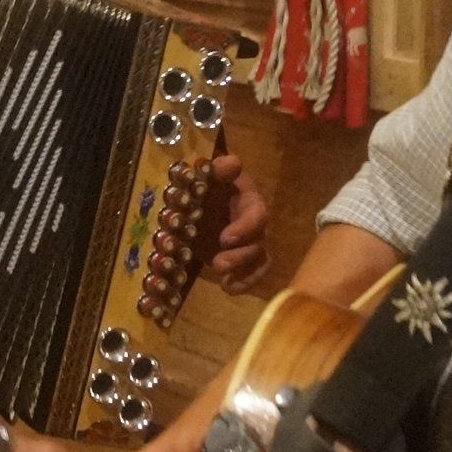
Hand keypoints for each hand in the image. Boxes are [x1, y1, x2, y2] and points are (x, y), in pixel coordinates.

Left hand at [200, 153, 275, 296]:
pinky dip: (243, 283)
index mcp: (248, 199)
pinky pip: (252, 273)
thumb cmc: (202, 184)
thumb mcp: (206, 174)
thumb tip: (234, 162)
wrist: (192, 201)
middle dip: (241, 255)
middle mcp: (253, 222)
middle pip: (259, 241)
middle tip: (219, 263)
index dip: (246, 228)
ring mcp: (248, 241)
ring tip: (221, 277)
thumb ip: (217, 169)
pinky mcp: (240, 258)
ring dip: (242, 270)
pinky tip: (227, 288)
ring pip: (257, 259)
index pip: (258, 214)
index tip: (226, 238)